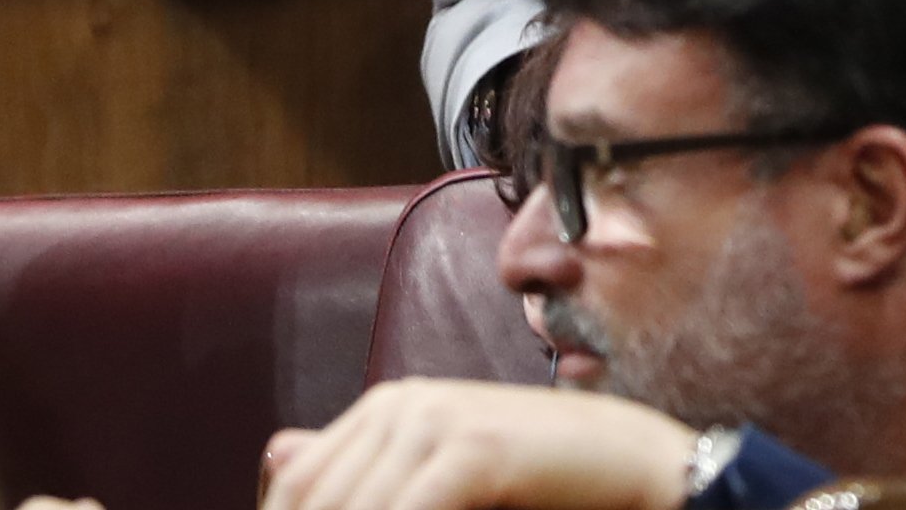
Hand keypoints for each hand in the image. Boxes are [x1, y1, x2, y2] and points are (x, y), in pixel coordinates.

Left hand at [260, 380, 695, 509]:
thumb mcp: (444, 480)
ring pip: (355, 509)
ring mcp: (433, 420)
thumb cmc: (537, 486)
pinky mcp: (471, 448)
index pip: (297, 486)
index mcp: (385, 409)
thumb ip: (373, 477)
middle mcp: (399, 405)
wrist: (629, 464)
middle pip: (315, 501)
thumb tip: (277, 448)